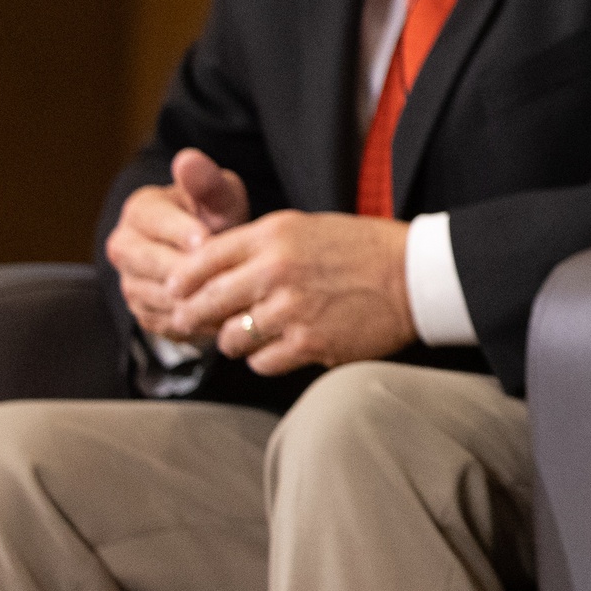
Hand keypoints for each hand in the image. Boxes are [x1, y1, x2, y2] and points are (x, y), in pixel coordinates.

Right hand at [106, 149, 250, 342]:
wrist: (209, 251)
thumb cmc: (215, 214)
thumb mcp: (218, 194)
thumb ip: (206, 180)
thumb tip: (188, 159)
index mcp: (139, 211)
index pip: (153, 222)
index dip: (180, 232)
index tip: (206, 239)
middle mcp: (124, 247)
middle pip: (150, 264)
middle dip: (188, 269)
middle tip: (223, 274)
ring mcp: (129, 282)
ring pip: (157, 296)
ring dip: (192, 297)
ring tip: (227, 293)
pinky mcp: (141, 312)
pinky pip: (164, 321)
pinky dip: (193, 319)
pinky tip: (222, 313)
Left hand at [164, 210, 416, 374]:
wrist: (414, 275)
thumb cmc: (360, 248)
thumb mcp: (304, 228)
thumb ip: (257, 246)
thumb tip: (208, 271)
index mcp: (273, 235)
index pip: (201, 260)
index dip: (180, 281)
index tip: (175, 293)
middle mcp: (276, 270)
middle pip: (204, 303)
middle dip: (193, 318)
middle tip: (193, 324)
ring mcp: (291, 309)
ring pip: (229, 339)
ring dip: (234, 340)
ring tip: (253, 332)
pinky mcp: (309, 343)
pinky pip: (261, 362)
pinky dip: (265, 358)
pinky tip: (282, 345)